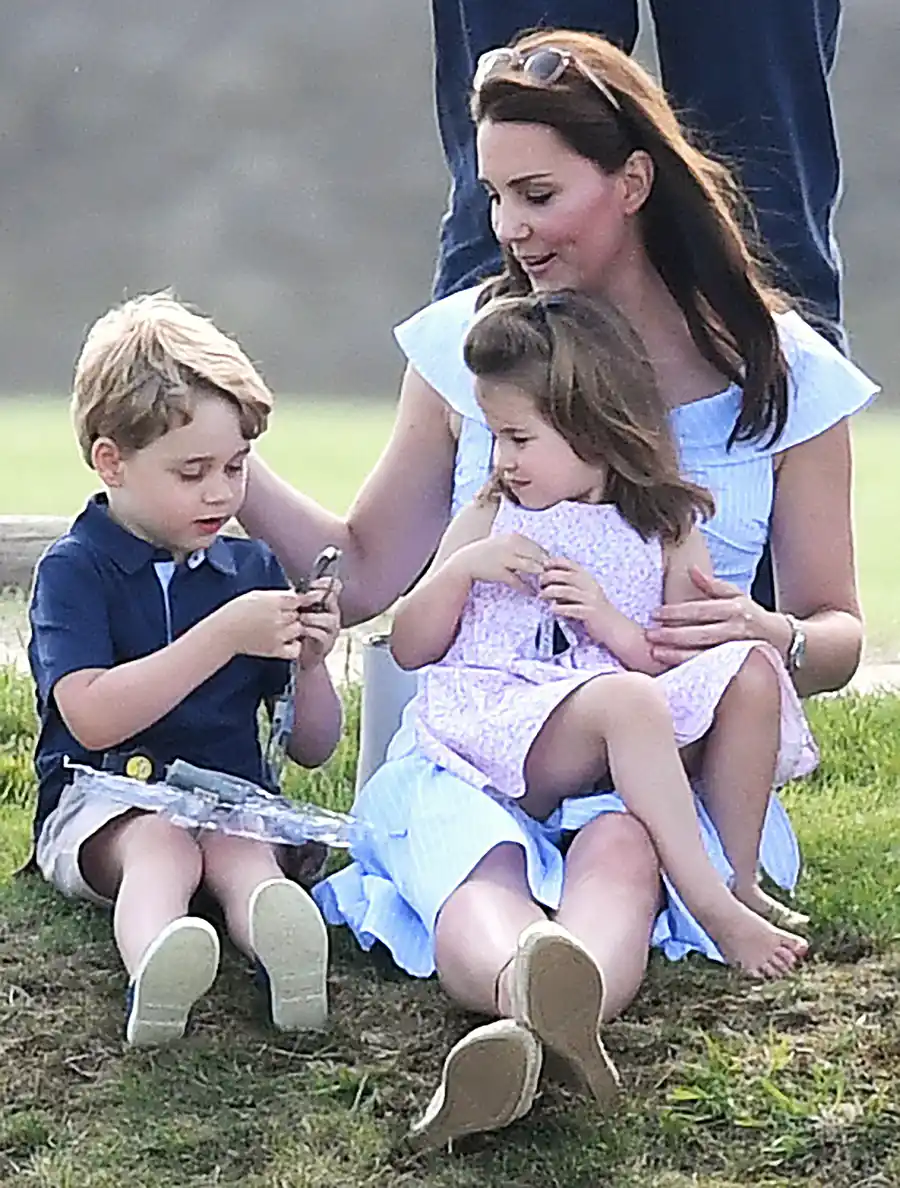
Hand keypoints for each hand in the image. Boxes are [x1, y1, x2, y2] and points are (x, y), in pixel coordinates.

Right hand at [218, 589, 305, 659]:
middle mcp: (278, 618)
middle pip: (299, 614)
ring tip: (281, 627)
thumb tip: (294, 594)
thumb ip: (277, 595)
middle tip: (281, 616)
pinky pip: (296, 649)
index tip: (292, 603)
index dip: (295, 601)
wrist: (224, 632)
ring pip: (299, 629)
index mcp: (274, 601)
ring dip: (294, 628)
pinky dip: (295, 645)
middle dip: (293, 614)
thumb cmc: (236, 611)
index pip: (298, 599)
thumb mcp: (257, 595)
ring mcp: (278, 635)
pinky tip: (287, 641)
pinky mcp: (275, 650)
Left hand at [296, 577, 341, 669]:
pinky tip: (301, 631)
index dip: (325, 584)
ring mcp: (331, 630)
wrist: (298, 655)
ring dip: (313, 618)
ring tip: (301, 619)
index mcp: (325, 603)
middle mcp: (332, 614)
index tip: (313, 585)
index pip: (333, 587)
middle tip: (304, 602)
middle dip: (318, 600)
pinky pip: (322, 635)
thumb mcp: (296, 611)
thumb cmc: (296, 630)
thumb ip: (298, 599)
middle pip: (332, 601)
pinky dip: (311, 631)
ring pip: (329, 619)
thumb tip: (292, 586)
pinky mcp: (327, 644)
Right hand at [453, 532, 548, 592]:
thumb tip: (540, 554)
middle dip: (546, 567)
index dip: (546, 557)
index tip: (551, 567)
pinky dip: (526, 588)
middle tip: (552, 577)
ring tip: (544, 584)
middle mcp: (511, 546)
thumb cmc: (487, 552)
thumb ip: (521, 547)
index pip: (538, 547)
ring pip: (530, 567)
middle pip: (537, 556)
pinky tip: (531, 593)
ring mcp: (505, 559)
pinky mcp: (500, 572)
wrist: (466, 561)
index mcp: (514, 537)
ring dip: (540, 576)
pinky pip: (517, 581)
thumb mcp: (504, 543)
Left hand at [538, 556, 610, 636]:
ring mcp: (591, 600)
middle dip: (550, 577)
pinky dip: (560, 608)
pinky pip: (572, 609)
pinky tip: (552, 609)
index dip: (557, 563)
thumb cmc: (595, 611)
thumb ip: (570, 587)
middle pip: (568, 576)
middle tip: (540, 582)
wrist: (614, 628)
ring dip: (551, 592)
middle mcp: (590, 587)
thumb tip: (548, 583)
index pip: (572, 565)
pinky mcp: (590, 613)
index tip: (544, 565)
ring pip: (568, 591)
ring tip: (541, 596)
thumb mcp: (585, 594)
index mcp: (588, 580)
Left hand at [645, 566, 768, 664]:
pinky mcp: (735, 667)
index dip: (676, 612)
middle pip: (699, 633)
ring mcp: (736, 651)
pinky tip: (671, 667)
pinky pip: (708, 669)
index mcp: (735, 609)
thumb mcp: (737, 595)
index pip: (701, 610)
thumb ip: (713, 585)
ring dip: (677, 654)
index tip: (655, 613)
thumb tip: (692, 570)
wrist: (781, 640)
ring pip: (703, 654)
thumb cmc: (751, 615)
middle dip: (672, 634)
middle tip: (649, 634)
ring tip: (654, 652)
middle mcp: (736, 630)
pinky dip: (689, 667)